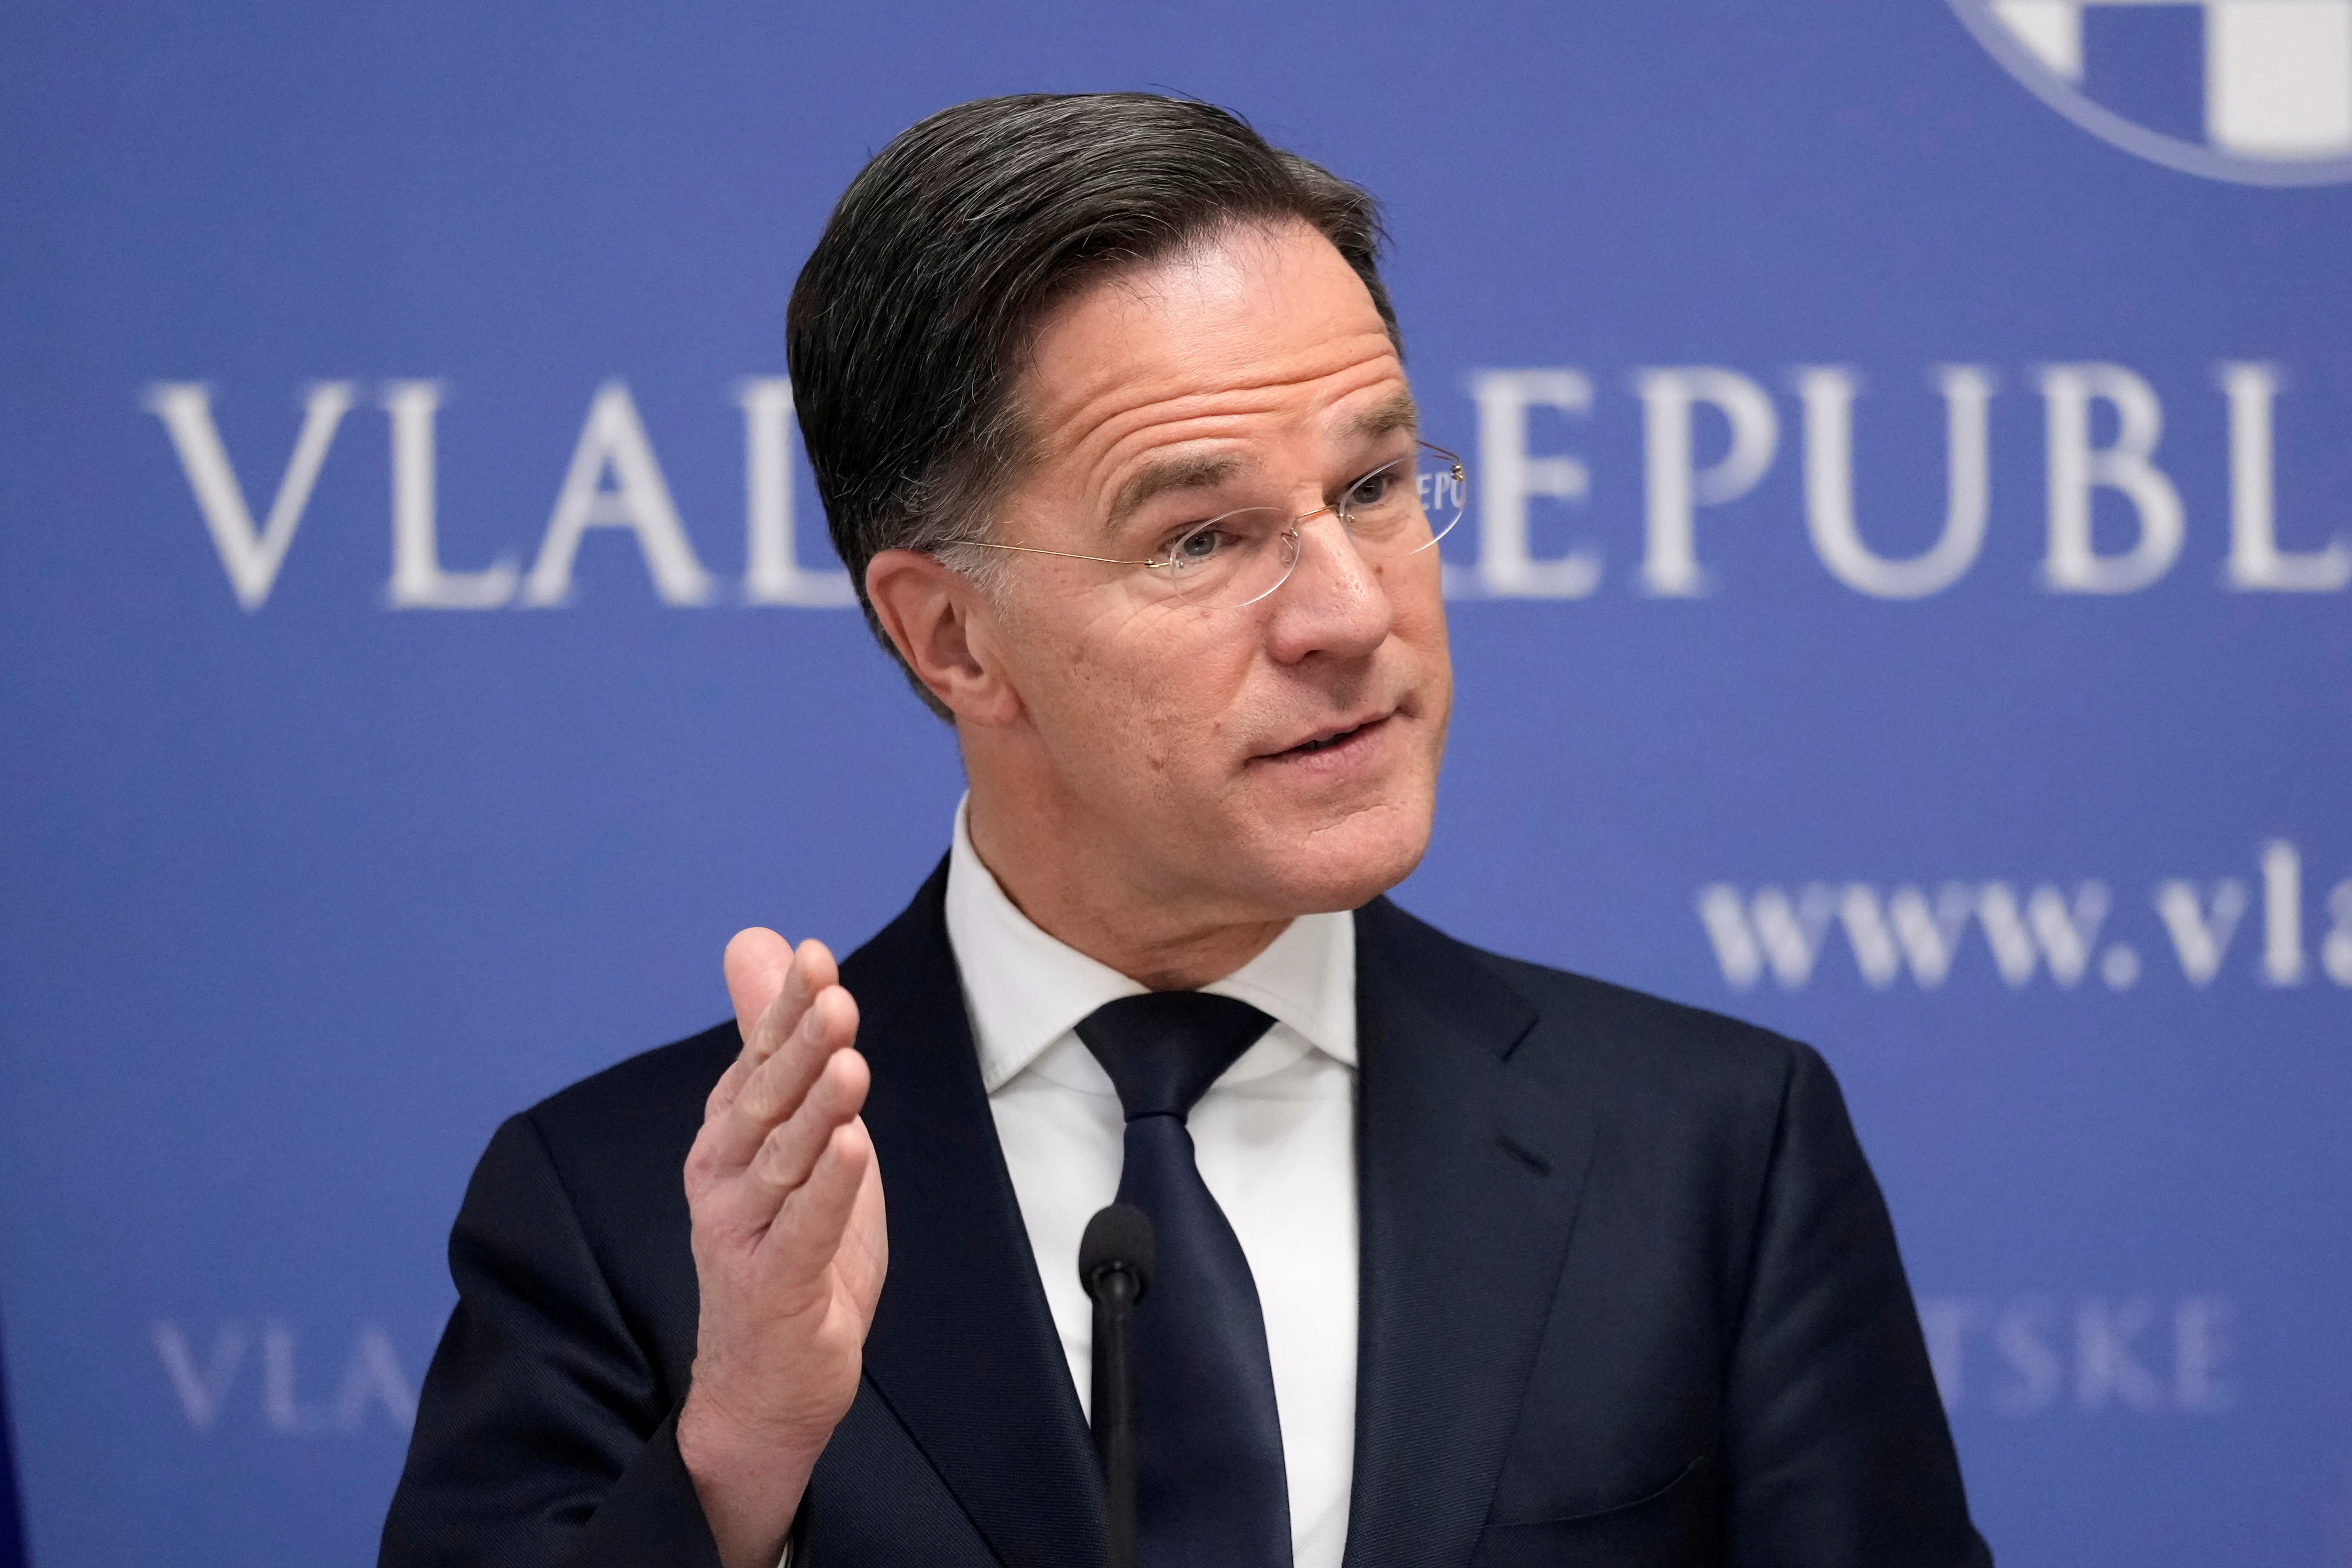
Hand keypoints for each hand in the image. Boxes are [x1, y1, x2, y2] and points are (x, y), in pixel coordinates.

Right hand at [677, 931, 887, 1567]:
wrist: (767, 1376)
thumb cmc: (786, 1239)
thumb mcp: (791, 1127)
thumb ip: (773, 1037)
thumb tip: (760, 942)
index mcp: (730, 1132)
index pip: (759, 1057)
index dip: (786, 1008)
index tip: (815, 956)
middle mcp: (725, 1175)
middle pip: (766, 1100)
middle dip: (800, 1047)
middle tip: (834, 997)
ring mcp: (743, 1231)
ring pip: (785, 1160)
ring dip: (816, 1110)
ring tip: (849, 1062)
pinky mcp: (773, 1284)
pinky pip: (803, 1230)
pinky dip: (828, 1190)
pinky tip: (851, 1148)